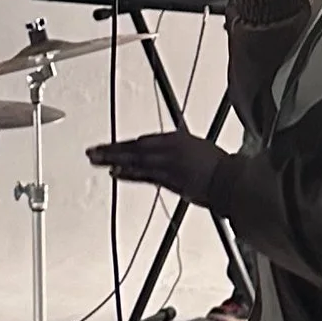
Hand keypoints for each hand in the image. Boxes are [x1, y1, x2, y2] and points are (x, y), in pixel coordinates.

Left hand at [87, 133, 220, 202]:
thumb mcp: (196, 148)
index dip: (124, 145)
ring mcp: (167, 165)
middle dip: (111, 150)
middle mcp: (168, 149)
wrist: (229, 180)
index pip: (143, 142)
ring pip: (135, 161)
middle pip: (133, 148)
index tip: (110, 147)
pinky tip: (114, 173)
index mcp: (175, 140)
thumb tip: (168, 149)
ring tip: (95, 160)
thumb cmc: (218, 166)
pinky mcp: (169, 180)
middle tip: (92, 151)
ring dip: (113, 160)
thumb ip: (179, 148)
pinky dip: (128, 174)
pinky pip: (144, 176)